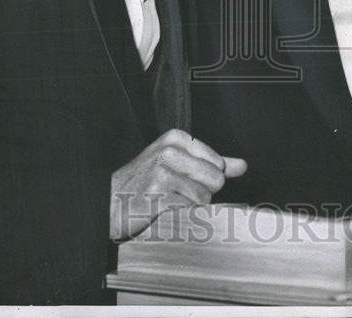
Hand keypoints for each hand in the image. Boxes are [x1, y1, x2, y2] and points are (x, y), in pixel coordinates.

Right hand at [110, 128, 246, 240]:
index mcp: (176, 138)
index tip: (182, 179)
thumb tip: (242, 166)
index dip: (205, 178)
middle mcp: (169, 150)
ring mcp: (162, 171)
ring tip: (167, 201)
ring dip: (188, 206)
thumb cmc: (146, 184)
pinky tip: (163, 209)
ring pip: (204, 197)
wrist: (109, 203)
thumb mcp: (180, 165)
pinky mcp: (158, 194)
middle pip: (215, 179)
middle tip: (174, 192)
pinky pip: (189, 209)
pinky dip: (180, 214)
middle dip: (200, 192)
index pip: (217, 164)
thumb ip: (213, 164)